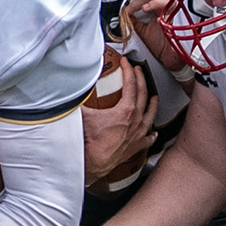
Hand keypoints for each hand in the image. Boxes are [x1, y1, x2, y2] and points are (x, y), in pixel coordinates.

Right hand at [82, 56, 157, 179]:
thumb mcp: (83, 114)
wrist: (93, 163)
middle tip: (138, 71)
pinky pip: (148, 139)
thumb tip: (70, 87)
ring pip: (150, 115)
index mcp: (126, 110)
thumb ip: (78, 99)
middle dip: (141, 80)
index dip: (129, 70)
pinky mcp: (136, 147)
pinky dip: (152, 134)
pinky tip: (153, 132)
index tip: (126, 62)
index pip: (131, 84)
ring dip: (152, 104)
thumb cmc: (90, 141)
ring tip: (154, 97)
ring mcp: (138, 134)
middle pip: (143, 95)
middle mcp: (136, 121)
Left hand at [125, 0, 191, 78]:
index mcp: (161, 9)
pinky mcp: (180, 19)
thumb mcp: (143, 32)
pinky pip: (172, 9)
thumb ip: (135, 22)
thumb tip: (124, 13)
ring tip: (141, 5)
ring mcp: (176, 13)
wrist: (171, 60)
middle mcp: (169, 9)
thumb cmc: (162, 46)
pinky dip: (160, 8)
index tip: (127, 7)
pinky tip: (151, 14)